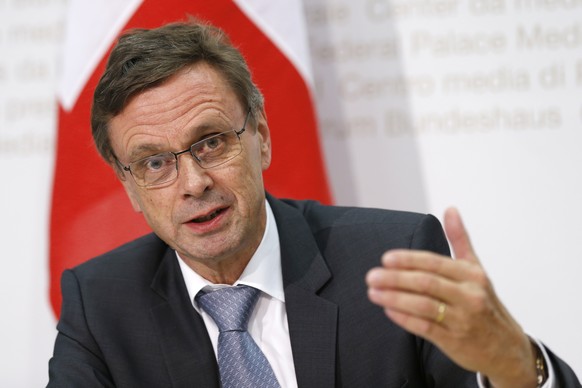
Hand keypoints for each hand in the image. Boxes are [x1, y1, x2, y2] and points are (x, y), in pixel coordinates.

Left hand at [366, 208, 537, 387]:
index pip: (435, 263)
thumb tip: (450, 209)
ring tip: (373, 292)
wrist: (506, 347)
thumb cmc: (485, 303)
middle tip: (371, 276)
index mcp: (472, 275)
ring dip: (394, 298)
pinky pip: (425, 329)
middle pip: (426, 283)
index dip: (408, 260)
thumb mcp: (476, 269)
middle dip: (395, 279)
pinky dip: (405, 319)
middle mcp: (469, 296)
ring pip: (423, 306)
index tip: (386, 258)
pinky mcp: (454, 341)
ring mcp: (462, 320)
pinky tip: (388, 311)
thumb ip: (460, 239)